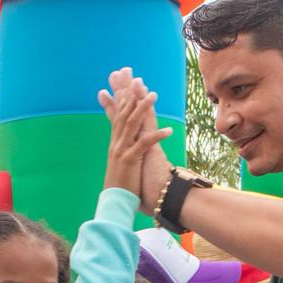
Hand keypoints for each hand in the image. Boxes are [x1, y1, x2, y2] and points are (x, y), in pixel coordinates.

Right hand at [103, 75, 170, 194]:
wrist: (113, 202)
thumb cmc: (119, 185)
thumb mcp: (120, 164)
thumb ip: (124, 151)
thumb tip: (128, 145)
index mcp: (115, 143)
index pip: (118, 116)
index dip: (124, 99)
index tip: (129, 84)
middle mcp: (116, 144)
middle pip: (124, 115)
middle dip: (132, 96)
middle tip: (140, 81)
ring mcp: (122, 151)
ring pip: (132, 124)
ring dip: (143, 108)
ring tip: (154, 95)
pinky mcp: (129, 161)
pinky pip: (143, 145)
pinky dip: (156, 137)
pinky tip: (168, 130)